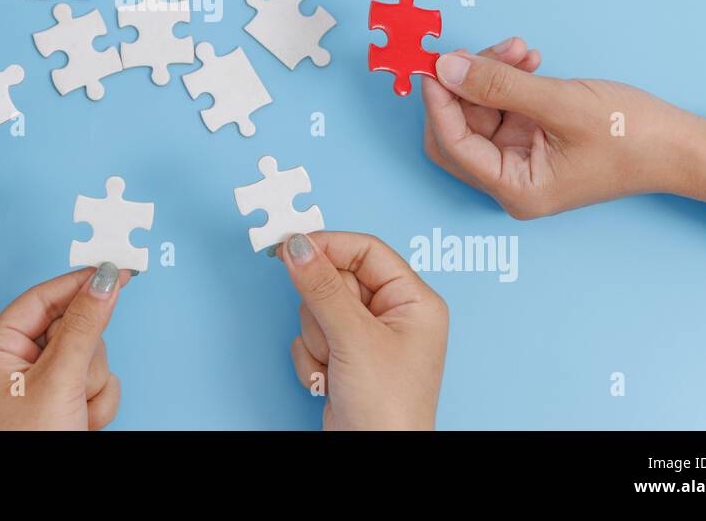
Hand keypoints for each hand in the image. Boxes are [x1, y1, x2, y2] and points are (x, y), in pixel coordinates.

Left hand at [0, 264, 128, 429]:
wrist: (44, 505)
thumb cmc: (32, 445)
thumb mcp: (59, 380)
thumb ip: (85, 326)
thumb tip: (104, 280)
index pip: (41, 299)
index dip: (78, 284)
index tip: (115, 270)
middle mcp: (13, 363)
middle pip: (71, 327)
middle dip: (85, 358)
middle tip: (76, 383)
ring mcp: (39, 384)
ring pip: (89, 354)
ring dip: (92, 384)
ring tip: (75, 412)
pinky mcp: (62, 400)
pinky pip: (96, 379)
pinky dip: (97, 402)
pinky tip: (82, 421)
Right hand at [280, 232, 447, 430]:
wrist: (374, 459)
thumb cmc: (388, 407)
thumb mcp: (354, 338)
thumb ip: (322, 287)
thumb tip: (298, 246)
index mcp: (413, 300)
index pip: (366, 250)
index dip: (329, 246)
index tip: (292, 247)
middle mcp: (393, 314)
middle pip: (335, 279)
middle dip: (323, 312)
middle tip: (334, 337)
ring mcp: (367, 337)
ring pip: (317, 308)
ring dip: (317, 339)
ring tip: (337, 366)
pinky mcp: (345, 356)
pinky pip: (311, 335)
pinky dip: (312, 359)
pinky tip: (330, 381)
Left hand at [420, 37, 705, 218]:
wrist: (681, 144)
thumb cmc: (632, 135)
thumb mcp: (561, 103)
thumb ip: (499, 85)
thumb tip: (446, 68)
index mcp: (515, 188)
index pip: (452, 146)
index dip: (438, 103)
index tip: (435, 63)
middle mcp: (511, 179)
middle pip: (458, 130)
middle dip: (466, 86)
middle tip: (478, 52)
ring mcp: (521, 158)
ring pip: (480, 111)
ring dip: (492, 75)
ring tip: (521, 49)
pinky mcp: (534, 138)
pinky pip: (503, 106)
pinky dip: (509, 80)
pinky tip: (528, 60)